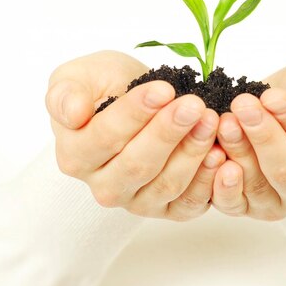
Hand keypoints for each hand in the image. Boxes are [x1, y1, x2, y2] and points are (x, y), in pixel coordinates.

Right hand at [45, 50, 225, 220]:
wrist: (131, 101)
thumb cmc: (102, 87)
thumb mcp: (77, 77)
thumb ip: (65, 94)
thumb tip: (73, 114)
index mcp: (75, 155)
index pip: (105, 137)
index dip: (135, 114)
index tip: (163, 89)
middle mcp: (103, 186)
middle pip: (138, 165)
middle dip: (169, 132)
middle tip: (194, 105)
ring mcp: (136, 201)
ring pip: (166, 184)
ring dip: (192, 152)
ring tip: (211, 121)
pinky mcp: (167, 208)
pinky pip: (188, 203)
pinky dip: (208, 182)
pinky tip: (220, 154)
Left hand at [211, 55, 285, 220]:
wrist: (285, 97)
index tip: (272, 96)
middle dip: (263, 135)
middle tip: (243, 105)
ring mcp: (278, 201)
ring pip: (257, 185)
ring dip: (238, 152)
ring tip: (225, 121)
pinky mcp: (246, 204)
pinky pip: (233, 203)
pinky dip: (220, 184)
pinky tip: (213, 156)